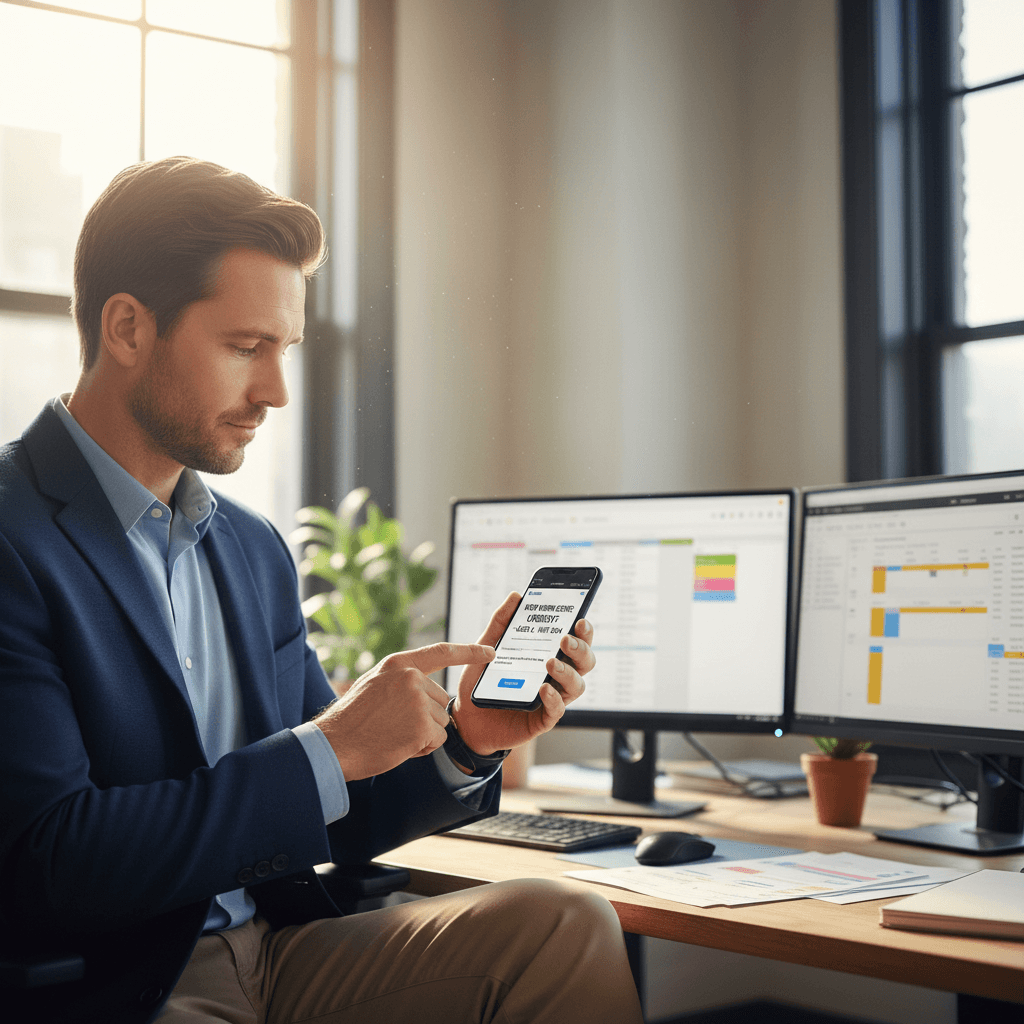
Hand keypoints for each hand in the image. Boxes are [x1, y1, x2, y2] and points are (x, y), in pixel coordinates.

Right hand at [315, 643, 494, 780]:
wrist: (334, 744)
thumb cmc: (353, 719)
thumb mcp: (375, 684)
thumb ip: (402, 680)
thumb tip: (429, 686)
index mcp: (400, 664)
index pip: (442, 652)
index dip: (469, 652)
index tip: (490, 652)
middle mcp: (411, 678)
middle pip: (440, 700)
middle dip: (425, 717)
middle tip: (394, 724)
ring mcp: (417, 701)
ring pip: (441, 721)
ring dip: (424, 733)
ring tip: (394, 733)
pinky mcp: (421, 726)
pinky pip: (437, 740)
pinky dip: (422, 748)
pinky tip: (400, 745)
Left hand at [450, 592, 596, 755]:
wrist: (466, 717)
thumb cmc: (482, 681)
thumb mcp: (487, 647)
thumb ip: (501, 622)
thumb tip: (516, 595)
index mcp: (549, 655)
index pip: (576, 641)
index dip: (584, 631)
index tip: (580, 619)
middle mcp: (556, 676)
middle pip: (584, 662)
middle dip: (580, 648)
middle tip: (565, 639)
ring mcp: (551, 698)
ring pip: (576, 685)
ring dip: (567, 672)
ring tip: (550, 662)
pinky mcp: (542, 719)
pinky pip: (557, 710)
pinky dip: (553, 698)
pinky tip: (544, 688)